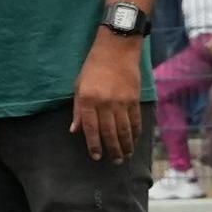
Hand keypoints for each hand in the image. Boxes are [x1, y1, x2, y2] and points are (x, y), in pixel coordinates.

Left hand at [72, 32, 146, 162]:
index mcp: (88, 100)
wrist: (116, 49)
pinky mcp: (134, 98)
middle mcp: (105, 103)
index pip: (91, 129)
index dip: (94, 145)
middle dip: (112, 150)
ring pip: (124, 130)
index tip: (97, 156)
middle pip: (109, 133)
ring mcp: (121, 102)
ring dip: (126, 145)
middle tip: (115, 161)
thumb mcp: (79, 86)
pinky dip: (135, 132)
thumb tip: (75, 130)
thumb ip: (78, 110)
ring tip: (126, 155)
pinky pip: (135, 120)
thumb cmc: (93, 67)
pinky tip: (134, 140)